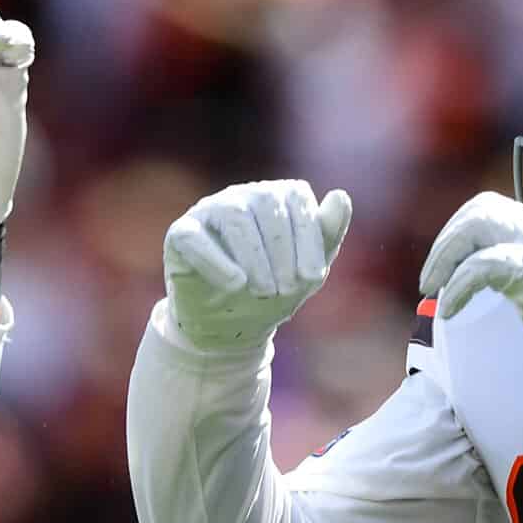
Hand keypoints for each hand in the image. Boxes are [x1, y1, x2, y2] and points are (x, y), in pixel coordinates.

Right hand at [159, 180, 354, 351]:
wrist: (231, 326)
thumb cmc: (274, 290)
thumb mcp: (308, 270)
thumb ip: (327, 233)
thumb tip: (341, 196)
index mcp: (278, 197)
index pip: (296, 198)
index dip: (307, 238)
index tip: (313, 278)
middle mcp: (244, 196)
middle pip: (267, 205)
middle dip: (282, 251)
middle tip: (285, 290)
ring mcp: (210, 211)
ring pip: (234, 216)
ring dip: (254, 256)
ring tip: (262, 291)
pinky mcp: (181, 234)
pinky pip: (194, 237)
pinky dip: (217, 261)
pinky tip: (235, 284)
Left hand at [420, 192, 522, 390]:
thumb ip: (516, 270)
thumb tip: (473, 273)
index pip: (489, 208)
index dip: (457, 231)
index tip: (443, 264)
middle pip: (480, 209)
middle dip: (446, 242)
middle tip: (431, 278)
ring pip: (477, 226)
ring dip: (446, 257)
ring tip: (434, 289)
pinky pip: (483, 265)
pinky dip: (459, 286)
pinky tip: (451, 308)